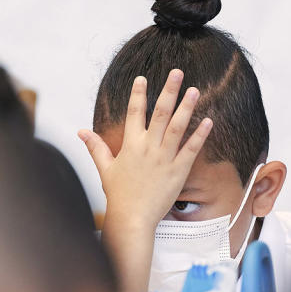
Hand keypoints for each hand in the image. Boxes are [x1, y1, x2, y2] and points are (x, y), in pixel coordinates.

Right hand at [78, 69, 212, 229]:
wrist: (132, 218)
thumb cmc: (119, 195)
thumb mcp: (105, 168)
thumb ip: (95, 147)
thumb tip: (81, 132)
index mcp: (130, 144)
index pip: (134, 112)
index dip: (138, 94)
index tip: (143, 78)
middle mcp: (148, 147)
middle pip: (160, 113)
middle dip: (169, 90)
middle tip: (178, 72)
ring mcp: (164, 158)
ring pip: (178, 127)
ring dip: (187, 107)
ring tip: (194, 90)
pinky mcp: (178, 171)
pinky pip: (191, 149)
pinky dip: (200, 135)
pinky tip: (208, 121)